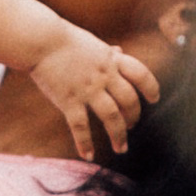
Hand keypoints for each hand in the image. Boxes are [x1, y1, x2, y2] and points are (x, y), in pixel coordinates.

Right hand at [29, 26, 163, 158]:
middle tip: (131, 127)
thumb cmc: (64, 40)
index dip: (150, 87)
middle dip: (133, 117)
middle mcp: (104, 76)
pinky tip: (88, 155)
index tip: (154, 99)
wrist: (41, 40)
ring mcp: (88, 89)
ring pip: (111, 116)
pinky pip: (80, 126)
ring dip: (119, 135)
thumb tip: (120, 52)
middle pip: (129, 100)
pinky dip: (85, 143)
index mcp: (111, 61)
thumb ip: (107, 53)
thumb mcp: (92, 43)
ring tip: (121, 148)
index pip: (140, 74)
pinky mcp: (69, 100)